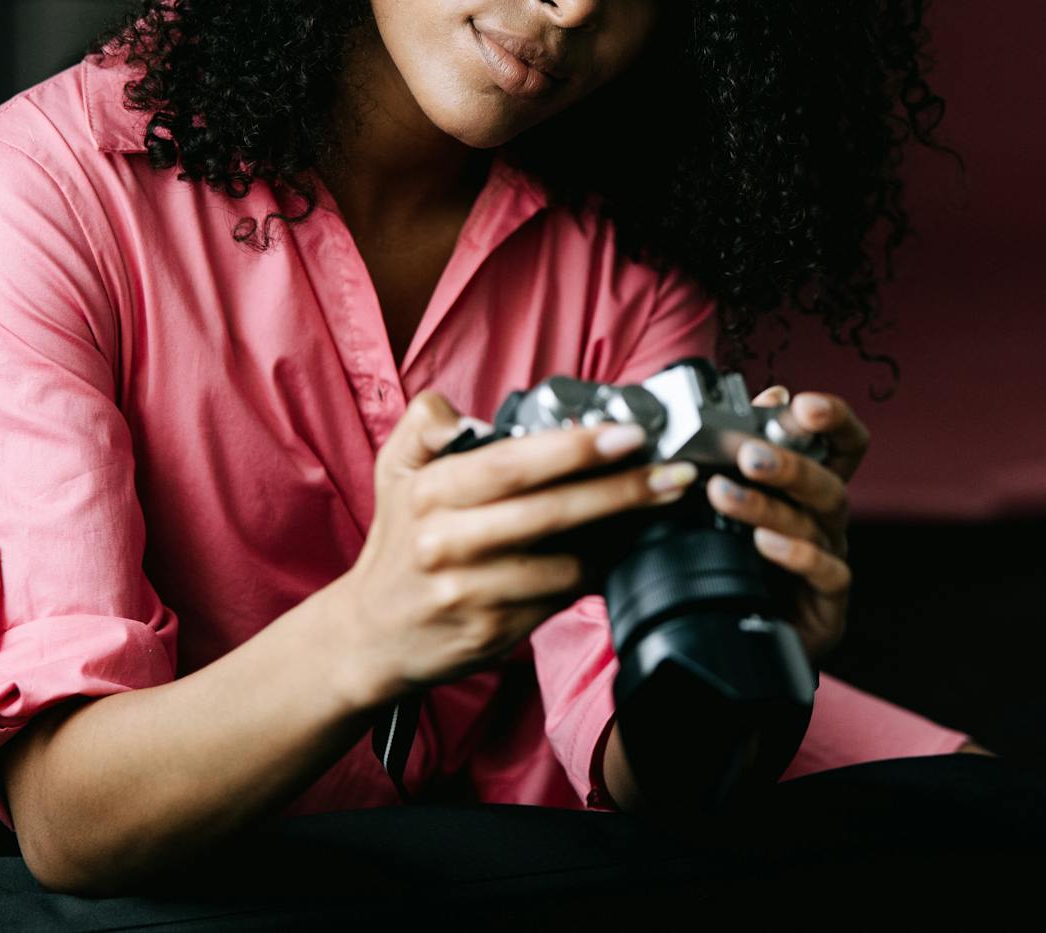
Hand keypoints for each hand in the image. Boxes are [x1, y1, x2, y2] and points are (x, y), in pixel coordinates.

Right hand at [327, 391, 699, 708]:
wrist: (373, 634)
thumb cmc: (400, 543)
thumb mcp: (397, 470)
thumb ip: (428, 422)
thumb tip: (472, 411)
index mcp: (432, 491)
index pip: (512, 464)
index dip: (575, 449)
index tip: (629, 435)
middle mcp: (446, 542)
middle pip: (550, 512)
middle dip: (621, 490)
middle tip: (672, 476)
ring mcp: (470, 592)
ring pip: (563, 563)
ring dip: (618, 537)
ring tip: (657, 510)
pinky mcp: (491, 632)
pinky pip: (559, 599)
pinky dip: (593, 574)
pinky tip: (615, 554)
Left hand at [704, 384, 864, 664]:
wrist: (746, 630)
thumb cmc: (743, 557)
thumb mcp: (737, 495)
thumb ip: (751, 445)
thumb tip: (770, 394)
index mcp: (813, 487)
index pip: (846, 444)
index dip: (836, 420)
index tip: (804, 405)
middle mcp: (828, 519)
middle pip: (829, 482)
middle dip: (790, 464)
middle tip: (748, 454)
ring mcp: (832, 557)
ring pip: (815, 523)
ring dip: (769, 505)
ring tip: (723, 495)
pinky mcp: (829, 599)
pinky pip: (826, 572)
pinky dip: (796, 555)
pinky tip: (763, 543)